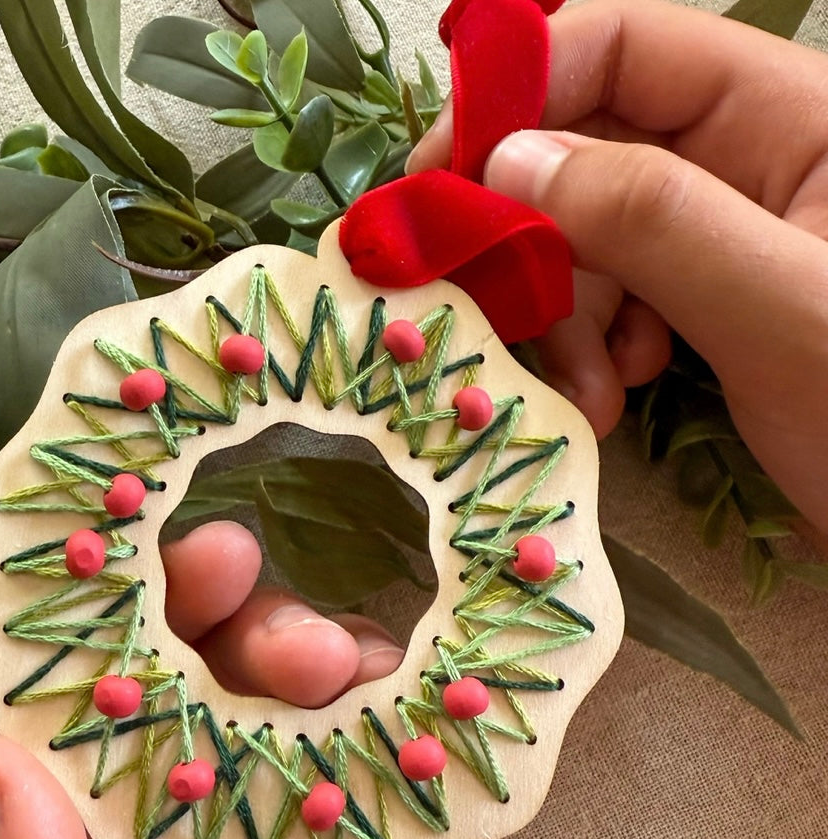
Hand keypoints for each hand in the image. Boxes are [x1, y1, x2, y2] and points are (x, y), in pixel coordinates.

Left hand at [0, 520, 536, 838]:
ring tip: (334, 653)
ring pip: (300, 707)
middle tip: (239, 565)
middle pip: (197, 694)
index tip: (145, 562)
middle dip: (214, 616)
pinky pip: (401, 756)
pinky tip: (407, 687)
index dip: (111, 632)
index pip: (93, 727)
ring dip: (312, 650)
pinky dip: (407, 705)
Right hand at [410, 0, 827, 535]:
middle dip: (534, 241)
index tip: (439, 174)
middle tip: (491, 310)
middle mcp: (750, 162)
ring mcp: (725, 238)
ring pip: (589, 240)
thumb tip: (506, 161)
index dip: (523, 91)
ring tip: (586, 392)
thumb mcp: (779, 307)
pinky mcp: (708, 304)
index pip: (630, 49)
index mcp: (793, 116)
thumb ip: (651, 221)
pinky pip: (614, 299)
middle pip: (590, 155)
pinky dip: (591, 348)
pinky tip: (611, 397)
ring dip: (562, 317)